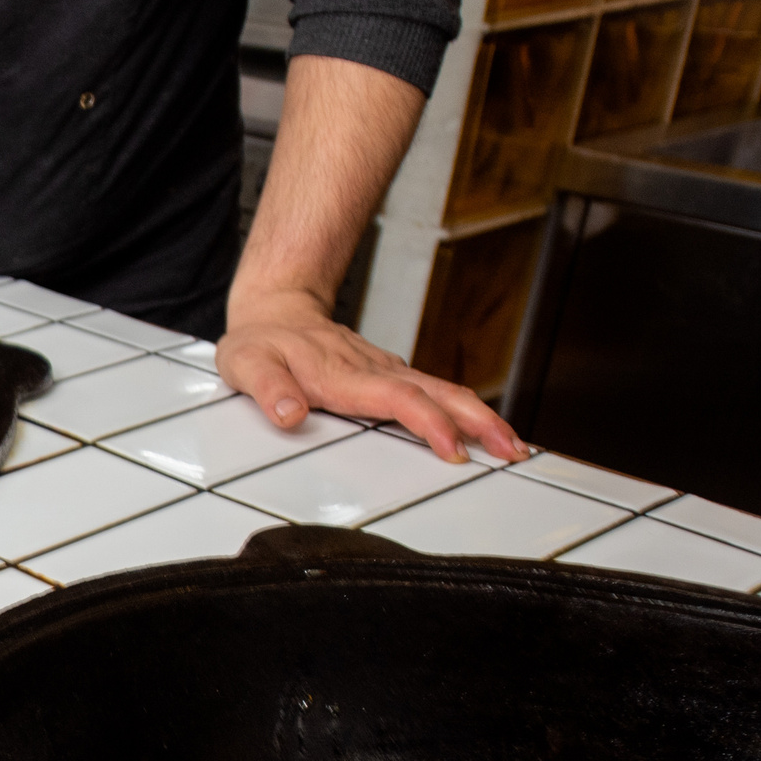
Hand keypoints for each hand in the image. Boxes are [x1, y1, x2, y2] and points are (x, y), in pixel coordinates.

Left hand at [217, 285, 524, 464]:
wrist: (275, 310)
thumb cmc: (261, 342)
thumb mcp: (246, 365)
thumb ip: (267, 387)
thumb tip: (288, 412)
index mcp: (342, 375)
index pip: (396, 399)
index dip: (428, 423)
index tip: (453, 449)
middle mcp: (373, 370)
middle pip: (437, 393)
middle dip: (478, 421)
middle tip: (512, 449)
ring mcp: (386, 371)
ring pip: (443, 391)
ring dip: (481, 417)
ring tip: (513, 445)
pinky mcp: (391, 374)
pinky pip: (434, 391)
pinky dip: (464, 411)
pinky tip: (483, 429)